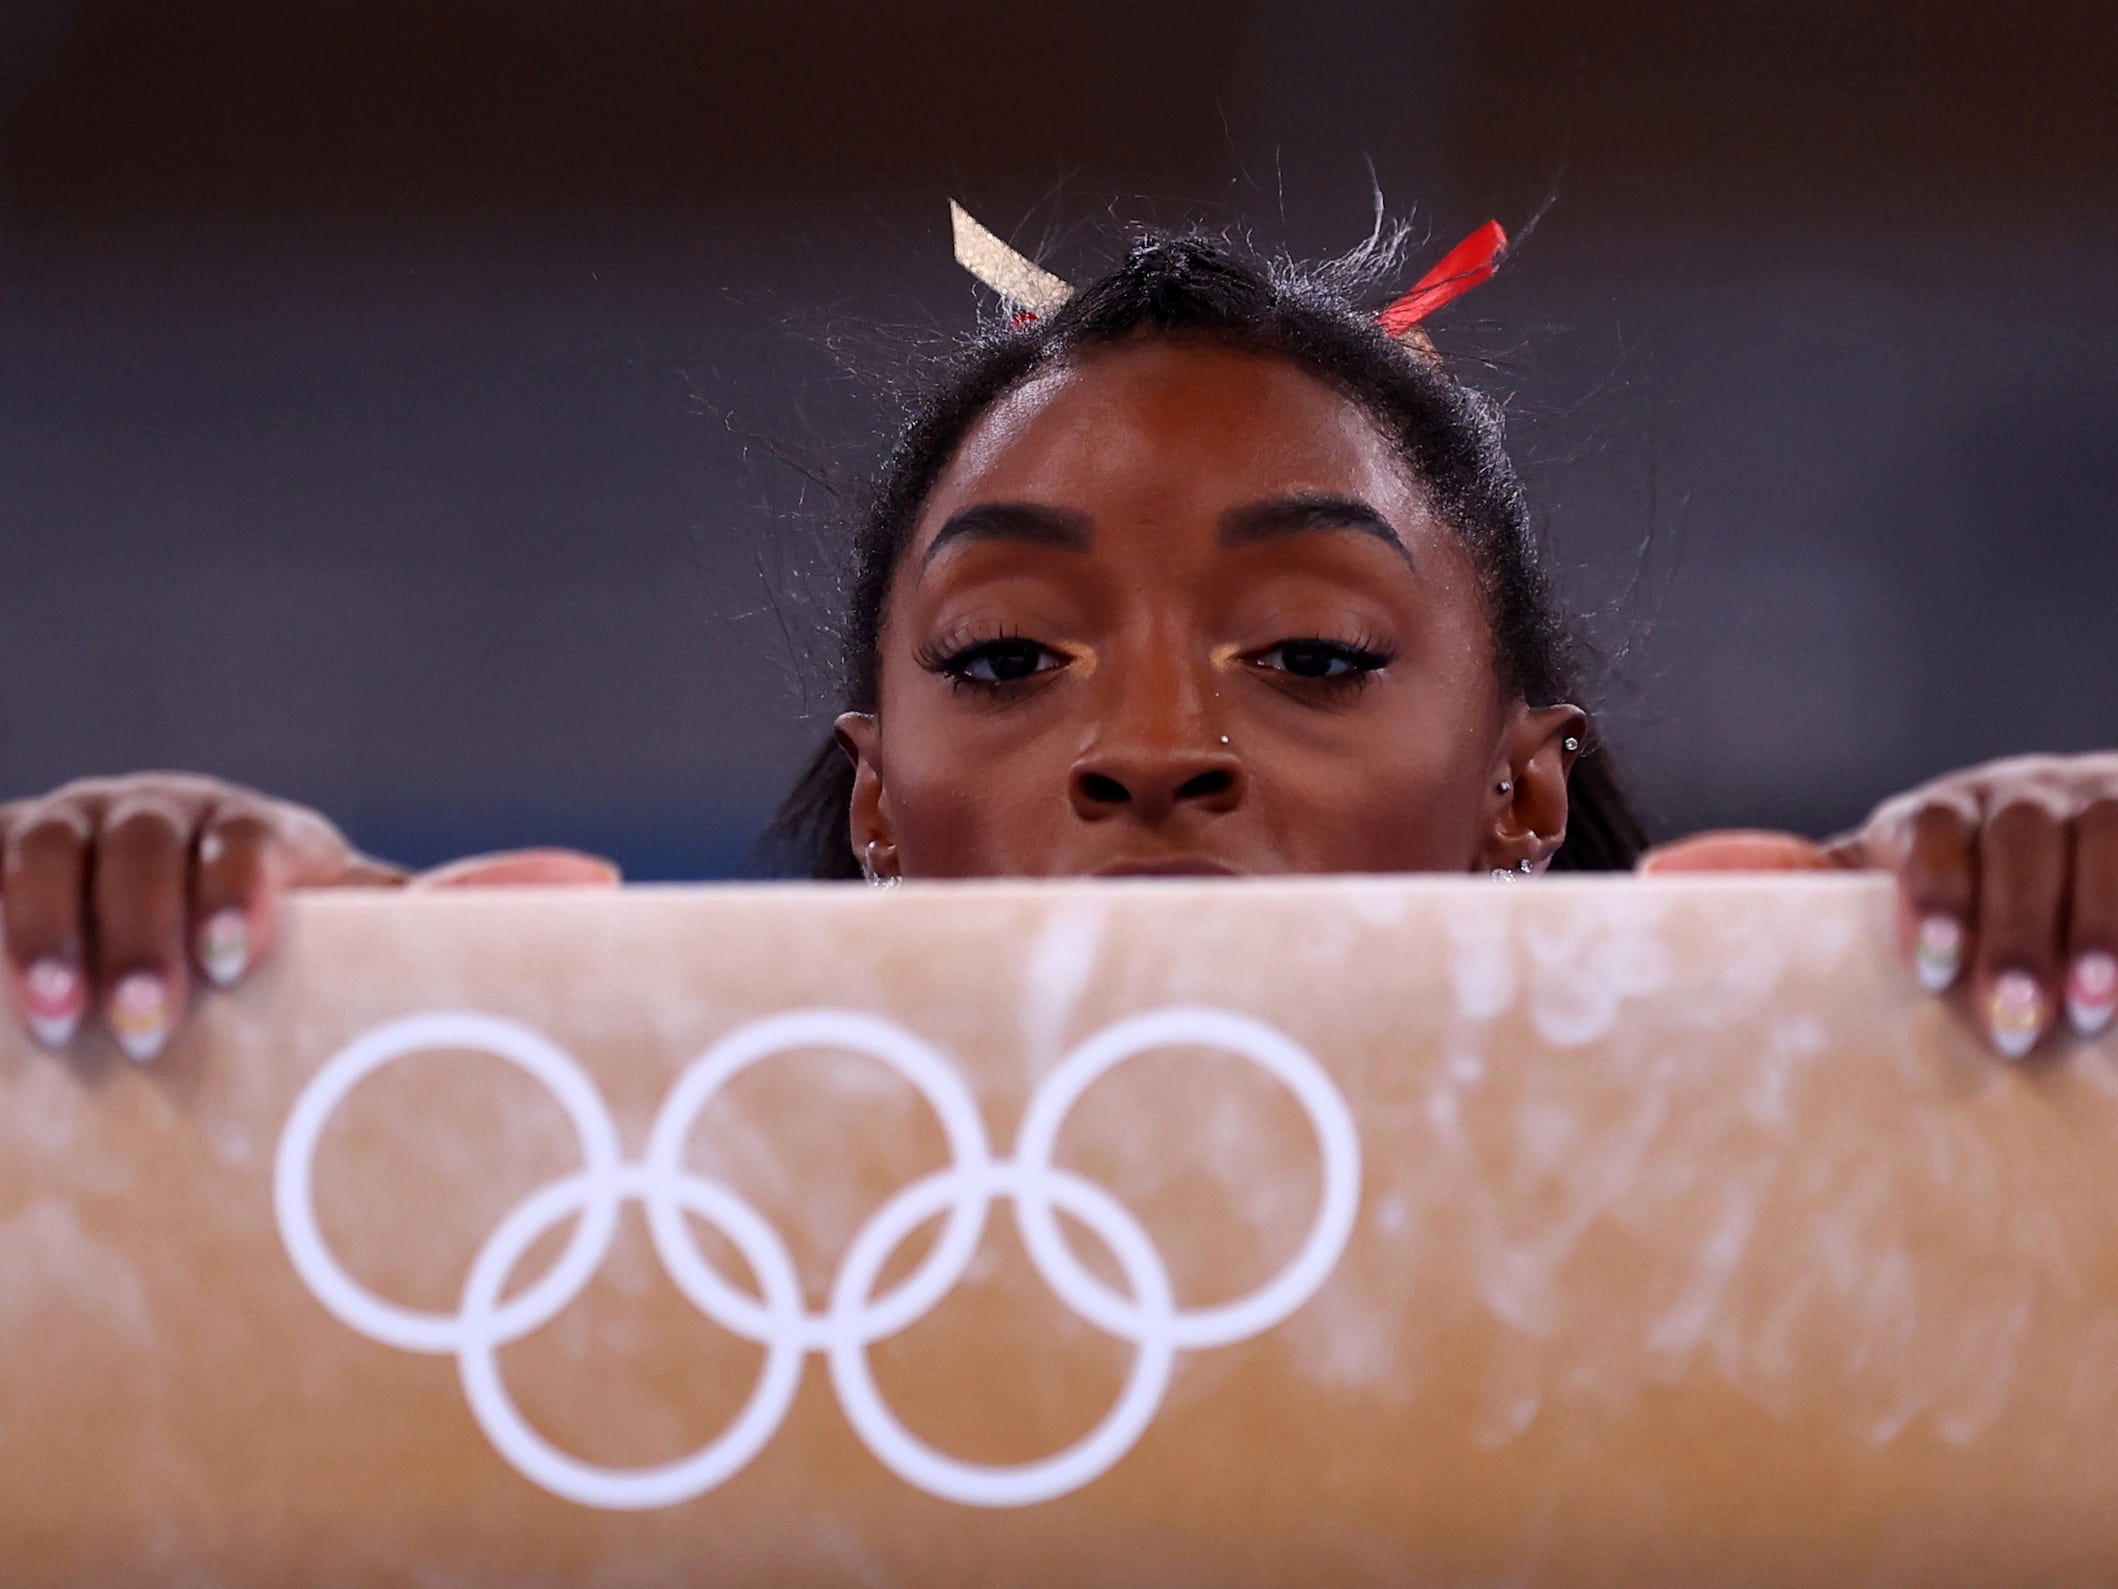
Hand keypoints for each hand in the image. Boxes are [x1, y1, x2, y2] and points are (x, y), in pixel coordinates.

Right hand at [1, 773, 618, 1060]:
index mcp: (257, 831)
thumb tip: (601, 879)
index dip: (243, 891)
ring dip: (47, 933)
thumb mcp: (342, 916)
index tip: (240, 962)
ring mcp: (65, 827)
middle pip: (146, 847)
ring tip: (60, 1022)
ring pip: (50, 854)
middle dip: (145, 932)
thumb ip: (443, 907)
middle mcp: (160, 813)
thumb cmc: (263, 926)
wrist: (131, 914)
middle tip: (156, 1026)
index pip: (252, 840)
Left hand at [1641, 752, 2117, 1059]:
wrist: (2103, 837)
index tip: (1928, 966)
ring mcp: (2084, 804)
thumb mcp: (1887, 882)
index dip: (1929, 894)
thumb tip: (1654, 875)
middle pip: (2010, 843)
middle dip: (2006, 929)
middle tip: (2002, 1020)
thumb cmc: (1967, 883)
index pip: (1922, 836)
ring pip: (2089, 847)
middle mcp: (2008, 798)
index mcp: (1931, 820)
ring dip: (2085, 930)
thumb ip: (1796, 882)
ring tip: (2076, 1013)